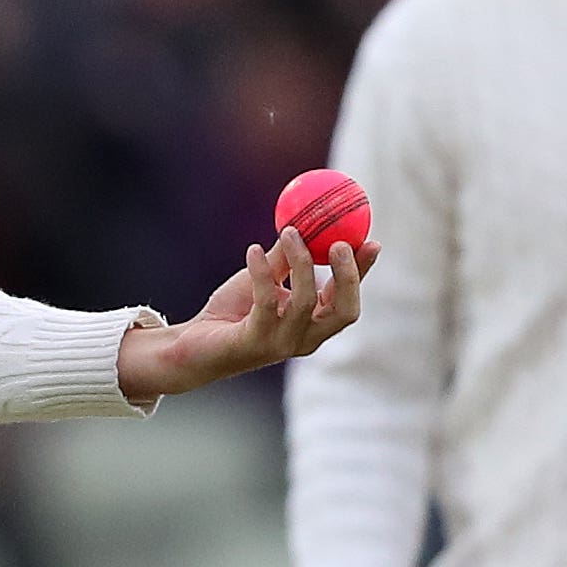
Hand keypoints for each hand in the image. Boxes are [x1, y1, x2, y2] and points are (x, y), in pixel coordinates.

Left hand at [117, 229, 381, 402]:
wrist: (194, 345)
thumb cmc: (234, 311)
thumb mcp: (265, 278)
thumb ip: (286, 256)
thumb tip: (304, 220)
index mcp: (314, 324)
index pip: (348, 298)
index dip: (362, 272)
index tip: (371, 240)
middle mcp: (305, 338)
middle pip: (344, 311)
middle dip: (348, 276)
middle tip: (339, 243)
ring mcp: (282, 343)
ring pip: (306, 301)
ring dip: (301, 262)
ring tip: (288, 233)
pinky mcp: (256, 342)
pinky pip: (266, 300)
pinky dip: (262, 271)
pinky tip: (252, 250)